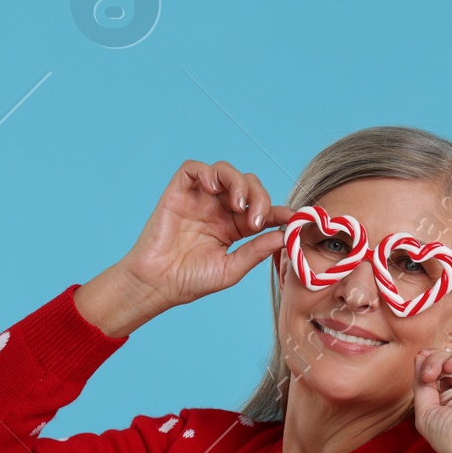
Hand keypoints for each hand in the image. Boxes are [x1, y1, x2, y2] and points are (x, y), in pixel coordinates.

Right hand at [75, 160, 291, 337]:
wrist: (157, 285)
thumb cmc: (190, 281)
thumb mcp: (231, 269)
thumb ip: (256, 250)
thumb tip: (284, 235)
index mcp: (234, 228)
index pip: (262, 210)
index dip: (280, 211)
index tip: (295, 218)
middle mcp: (219, 209)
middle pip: (249, 185)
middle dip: (259, 197)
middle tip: (255, 219)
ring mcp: (199, 199)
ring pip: (225, 171)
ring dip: (238, 182)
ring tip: (238, 204)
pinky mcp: (178, 192)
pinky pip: (194, 168)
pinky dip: (208, 172)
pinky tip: (214, 189)